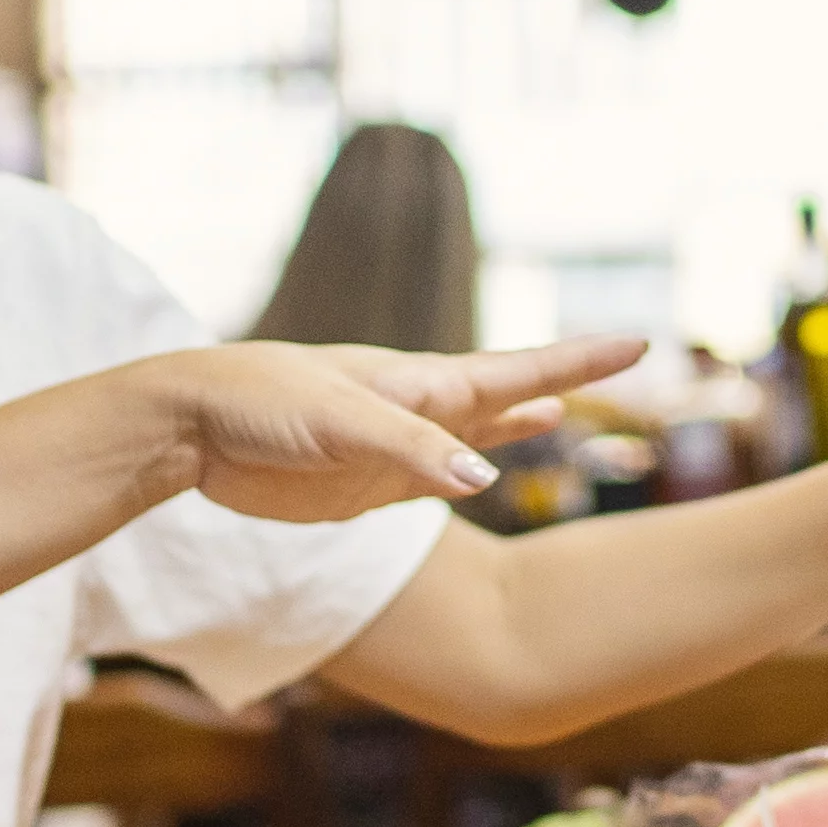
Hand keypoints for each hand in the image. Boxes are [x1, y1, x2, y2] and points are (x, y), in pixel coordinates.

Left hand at [168, 338, 640, 523]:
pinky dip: (472, 466)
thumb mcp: (339, 425)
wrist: (192, 426)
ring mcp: (396, 445)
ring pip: (477, 432)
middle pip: (509, 392)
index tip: (635, 343)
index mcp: (418, 383)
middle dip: (567, 375)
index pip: (516, 370)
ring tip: (565, 406)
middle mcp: (418, 408)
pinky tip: (489, 467)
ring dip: (521, 419)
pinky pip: (437, 475)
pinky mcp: (367, 484)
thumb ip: (413, 452)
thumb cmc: (260, 405)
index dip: (577, 360)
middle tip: (628, 354)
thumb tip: (487, 482)